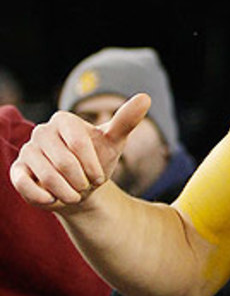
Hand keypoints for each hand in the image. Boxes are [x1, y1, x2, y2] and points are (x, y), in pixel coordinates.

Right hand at [10, 93, 151, 209]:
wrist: (81, 188)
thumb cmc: (97, 161)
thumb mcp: (114, 142)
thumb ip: (126, 120)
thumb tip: (145, 97)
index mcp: (63, 120)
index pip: (78, 142)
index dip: (92, 165)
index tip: (99, 177)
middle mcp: (42, 132)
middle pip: (64, 162)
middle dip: (81, 182)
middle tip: (85, 186)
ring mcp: (27, 150)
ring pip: (48, 177)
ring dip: (67, 193)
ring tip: (74, 193)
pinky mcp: (17, 170)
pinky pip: (26, 186)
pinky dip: (45, 197)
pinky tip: (53, 198)